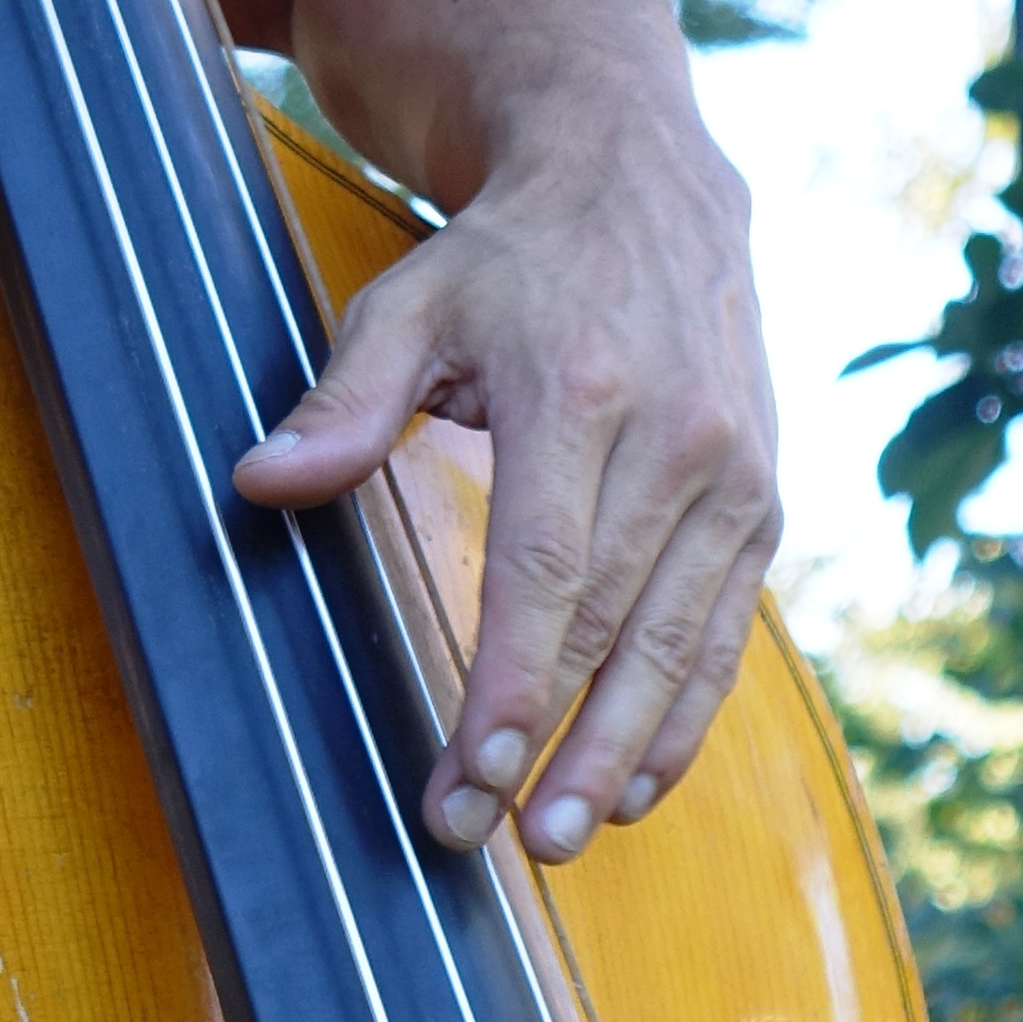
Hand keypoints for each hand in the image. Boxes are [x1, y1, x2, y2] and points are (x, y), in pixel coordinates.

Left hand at [231, 125, 779, 858]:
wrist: (643, 182)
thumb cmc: (508, 261)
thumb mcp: (408, 302)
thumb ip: (344, 403)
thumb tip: (259, 482)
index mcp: (579, 393)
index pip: (545, 570)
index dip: (510, 686)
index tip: (468, 777)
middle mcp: (677, 438)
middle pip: (615, 624)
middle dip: (557, 746)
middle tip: (501, 839)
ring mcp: (734, 472)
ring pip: (683, 644)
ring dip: (628, 754)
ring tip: (568, 836)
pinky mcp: (764, 497)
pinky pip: (728, 629)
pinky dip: (686, 714)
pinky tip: (638, 781)